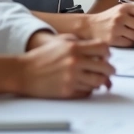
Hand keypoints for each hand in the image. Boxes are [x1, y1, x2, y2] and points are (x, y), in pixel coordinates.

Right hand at [0, 34, 114, 98]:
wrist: (24, 72)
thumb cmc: (41, 57)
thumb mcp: (60, 41)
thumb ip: (80, 42)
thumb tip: (98, 50)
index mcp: (74, 47)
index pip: (103, 48)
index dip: (107, 53)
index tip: (106, 56)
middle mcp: (75, 62)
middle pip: (105, 67)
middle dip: (109, 70)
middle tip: (109, 71)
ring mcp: (72, 77)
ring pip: (99, 81)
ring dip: (101, 81)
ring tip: (98, 79)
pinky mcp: (68, 91)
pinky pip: (88, 92)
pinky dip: (89, 89)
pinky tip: (85, 85)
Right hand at [84, 3, 133, 46]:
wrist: (88, 27)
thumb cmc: (108, 20)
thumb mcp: (121, 11)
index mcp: (125, 7)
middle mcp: (121, 16)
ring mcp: (116, 28)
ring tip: (128, 34)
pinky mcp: (113, 39)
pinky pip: (130, 44)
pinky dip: (130, 43)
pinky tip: (123, 39)